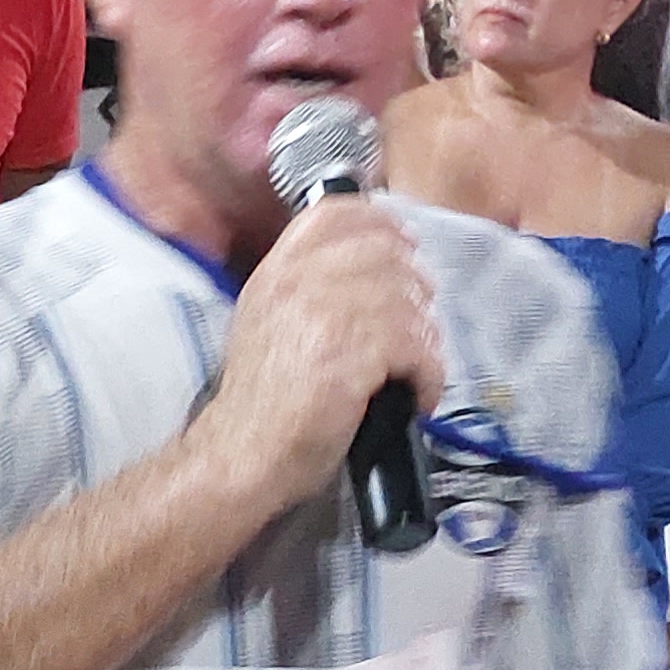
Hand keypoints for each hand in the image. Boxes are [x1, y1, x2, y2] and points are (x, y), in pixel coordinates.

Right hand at [198, 193, 436, 524]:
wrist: (242, 456)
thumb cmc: (263, 403)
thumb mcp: (269, 322)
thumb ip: (308, 286)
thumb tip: (375, 265)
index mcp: (278, 270)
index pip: (339, 213)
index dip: (384, 227)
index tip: (404, 255)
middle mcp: (298, 281)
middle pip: (388, 252)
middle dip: (415, 292)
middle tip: (414, 330)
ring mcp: (324, 313)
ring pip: (409, 300)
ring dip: (424, 340)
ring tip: (413, 371)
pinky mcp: (351, 353)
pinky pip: (417, 346)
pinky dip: (427, 376)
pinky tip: (414, 395)